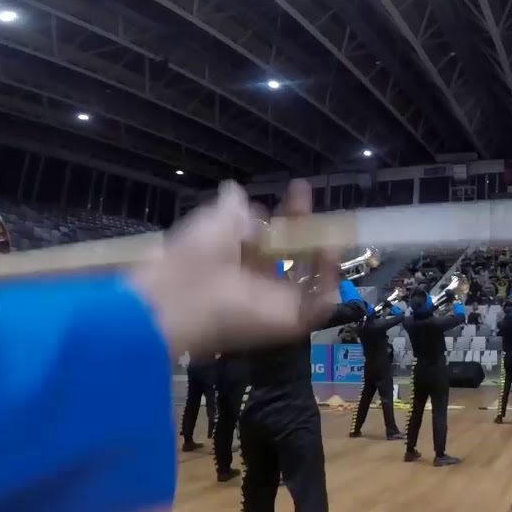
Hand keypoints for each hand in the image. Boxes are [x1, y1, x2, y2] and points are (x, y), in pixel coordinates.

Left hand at [129, 179, 337, 354]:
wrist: (182, 302)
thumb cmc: (194, 258)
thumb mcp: (213, 222)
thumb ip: (231, 207)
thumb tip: (237, 191)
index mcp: (237, 260)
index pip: (272, 235)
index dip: (287, 213)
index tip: (299, 188)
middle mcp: (258, 282)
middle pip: (295, 256)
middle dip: (308, 229)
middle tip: (316, 207)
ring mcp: (276, 304)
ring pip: (311, 279)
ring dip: (324, 255)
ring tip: (329, 232)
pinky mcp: (290, 322)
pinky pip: (320, 303)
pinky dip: (329, 281)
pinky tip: (328, 253)